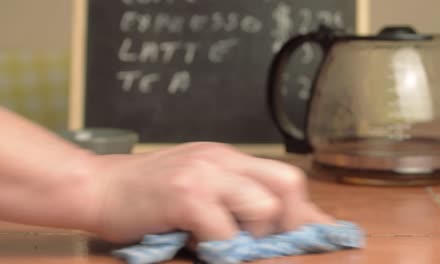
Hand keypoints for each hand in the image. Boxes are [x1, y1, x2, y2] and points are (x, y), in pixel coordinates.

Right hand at [86, 142, 333, 242]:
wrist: (98, 186)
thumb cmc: (147, 192)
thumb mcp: (197, 185)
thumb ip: (231, 198)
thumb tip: (267, 224)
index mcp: (227, 158)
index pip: (285, 177)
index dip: (305, 210)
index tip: (318, 234)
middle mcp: (221, 159)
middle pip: (287, 182)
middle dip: (291, 220)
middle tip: (270, 242)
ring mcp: (204, 174)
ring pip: (263, 206)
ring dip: (253, 235)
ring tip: (225, 241)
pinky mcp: (185, 195)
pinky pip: (225, 230)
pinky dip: (222, 248)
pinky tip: (202, 245)